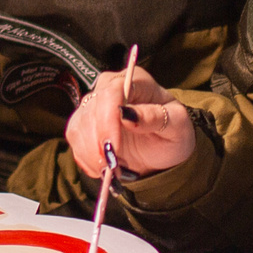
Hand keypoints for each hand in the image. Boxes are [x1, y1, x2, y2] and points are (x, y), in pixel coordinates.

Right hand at [64, 63, 192, 179]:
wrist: (162, 144)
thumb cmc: (173, 129)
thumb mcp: (177, 124)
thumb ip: (155, 117)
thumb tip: (127, 115)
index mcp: (135, 80)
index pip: (112, 92)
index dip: (108, 120)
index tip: (113, 148)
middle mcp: (110, 87)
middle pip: (90, 111)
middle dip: (98, 144)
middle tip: (113, 169)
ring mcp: (93, 104)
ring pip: (78, 127)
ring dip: (92, 155)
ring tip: (114, 172)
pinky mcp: (83, 123)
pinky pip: (75, 141)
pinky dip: (88, 160)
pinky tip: (105, 169)